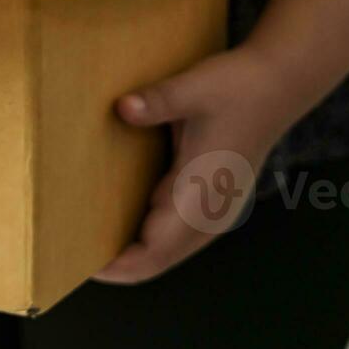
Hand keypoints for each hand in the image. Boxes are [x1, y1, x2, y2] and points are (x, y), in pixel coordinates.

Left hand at [93, 45, 301, 284]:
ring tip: (86, 243)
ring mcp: (214, 210)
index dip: (118, 265)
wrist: (280, 82)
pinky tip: (114, 221)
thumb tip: (123, 107)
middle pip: (157, 260)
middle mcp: (209, 213)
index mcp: (202, 195)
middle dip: (117, 265)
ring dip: (130, 253)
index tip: (81, 264)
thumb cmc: (238, 87)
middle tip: (69, 255)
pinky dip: (144, 237)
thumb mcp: (195, 88)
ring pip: (166, 250)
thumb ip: (158, 101)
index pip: (155, 251)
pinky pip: (173, 233)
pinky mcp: (212, 200)